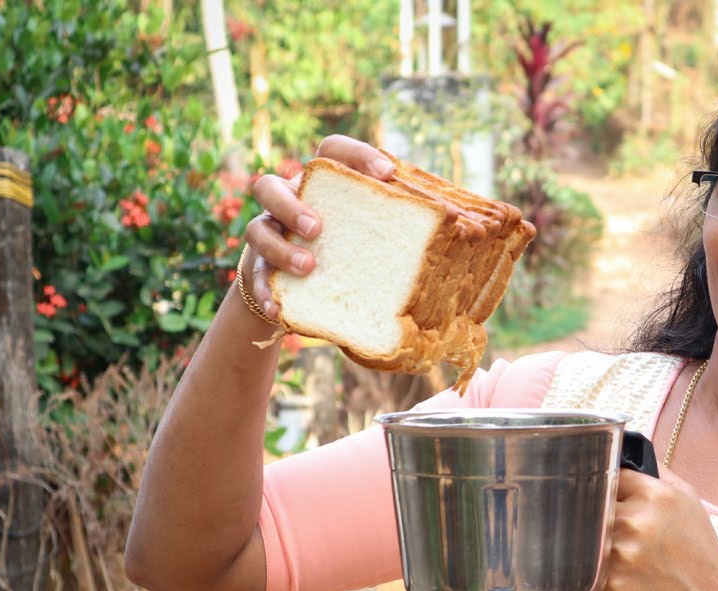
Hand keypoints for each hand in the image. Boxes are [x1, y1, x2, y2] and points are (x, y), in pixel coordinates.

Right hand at [240, 135, 396, 319]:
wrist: (300, 292)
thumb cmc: (349, 255)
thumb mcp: (371, 238)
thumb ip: (397, 229)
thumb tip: (463, 230)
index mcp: (323, 187)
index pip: (331, 151)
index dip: (356, 155)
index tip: (387, 173)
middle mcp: (290, 203)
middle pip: (273, 185)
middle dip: (295, 205)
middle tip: (319, 228)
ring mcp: (269, 233)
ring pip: (259, 229)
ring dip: (281, 248)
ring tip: (308, 267)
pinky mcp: (257, 268)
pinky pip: (254, 278)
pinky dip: (266, 294)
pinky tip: (281, 312)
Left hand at [599, 466, 717, 590]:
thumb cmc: (700, 557)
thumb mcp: (690, 503)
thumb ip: (658, 476)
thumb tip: (628, 456)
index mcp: (655, 495)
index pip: (609, 477)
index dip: (608, 490)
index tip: (608, 500)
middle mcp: (635, 521)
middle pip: (591, 508)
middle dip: (598, 521)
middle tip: (613, 534)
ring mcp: (621, 555)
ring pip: (585, 542)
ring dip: (594, 550)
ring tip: (622, 560)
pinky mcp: (611, 587)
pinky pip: (588, 574)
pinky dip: (599, 578)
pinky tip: (623, 581)